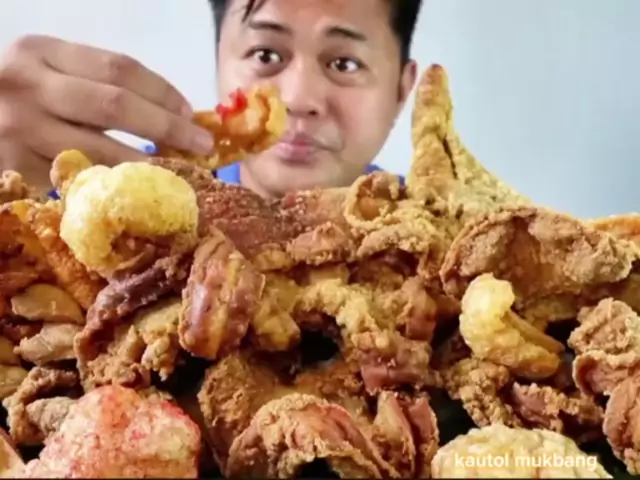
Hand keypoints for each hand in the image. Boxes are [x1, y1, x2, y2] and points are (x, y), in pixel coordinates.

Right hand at [0, 35, 213, 191]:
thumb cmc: (14, 99)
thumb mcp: (44, 75)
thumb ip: (93, 85)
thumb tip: (170, 113)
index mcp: (39, 52)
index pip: (118, 68)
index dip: (162, 92)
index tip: (191, 112)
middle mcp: (28, 87)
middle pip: (115, 105)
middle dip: (168, 127)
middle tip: (201, 144)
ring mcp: (21, 132)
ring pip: (101, 151)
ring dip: (150, 165)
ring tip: (181, 172)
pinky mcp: (17, 171)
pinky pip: (80, 181)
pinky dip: (116, 189)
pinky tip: (138, 193)